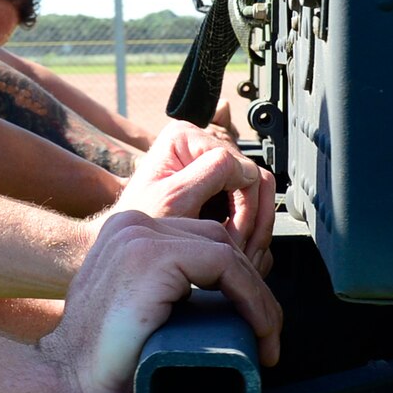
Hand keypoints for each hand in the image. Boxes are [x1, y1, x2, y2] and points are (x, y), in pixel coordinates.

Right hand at [42, 210, 281, 392]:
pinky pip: (225, 264)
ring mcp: (140, 236)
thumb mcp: (140, 311)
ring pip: (227, 250)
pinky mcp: (153, 255)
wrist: (66, 382)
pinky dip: (251, 299)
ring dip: (257, 297)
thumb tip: (223, 303)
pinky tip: (258, 330)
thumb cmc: (102, 363)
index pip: (201, 240)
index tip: (255, 323)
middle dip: (252, 288)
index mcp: (126, 235)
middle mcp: (131, 225)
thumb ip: (169, 292)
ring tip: (267, 338)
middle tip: (268, 335)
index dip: (238, 280)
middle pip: (218, 240)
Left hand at [112, 121, 274, 274]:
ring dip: (255, 229)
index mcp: (186, 136)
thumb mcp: (174, 197)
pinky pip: (250, 204)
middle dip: (252, 221)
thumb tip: (249, 168)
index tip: (231, 238)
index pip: (241, 166)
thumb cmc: (143, 224)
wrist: (134, 246)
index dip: (243, 206)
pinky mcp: (218, 186)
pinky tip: (237, 250)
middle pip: (255, 180)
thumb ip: (212, 172)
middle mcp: (201, 144)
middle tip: (241, 253)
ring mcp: (211, 165)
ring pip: (258, 195)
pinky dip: (249, 231)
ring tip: (240, 255)